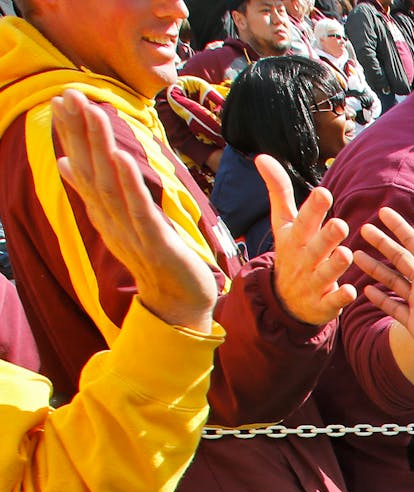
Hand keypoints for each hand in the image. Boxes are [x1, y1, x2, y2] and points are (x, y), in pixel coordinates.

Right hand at [52, 90, 218, 331]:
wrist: (176, 300)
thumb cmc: (150, 256)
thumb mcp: (118, 218)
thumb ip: (92, 190)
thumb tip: (63, 161)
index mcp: (103, 210)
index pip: (83, 164)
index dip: (72, 132)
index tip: (63, 98)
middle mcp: (110, 217)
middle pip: (91, 169)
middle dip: (80, 131)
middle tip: (69, 94)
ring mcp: (130, 230)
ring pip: (110, 185)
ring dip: (101, 148)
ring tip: (95, 115)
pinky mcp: (155, 242)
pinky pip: (140, 210)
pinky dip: (131, 185)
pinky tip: (123, 158)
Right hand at [257, 156, 356, 324]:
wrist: (284, 302)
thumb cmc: (291, 253)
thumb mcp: (283, 224)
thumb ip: (279, 191)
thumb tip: (261, 156)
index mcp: (295, 239)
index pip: (303, 221)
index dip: (313, 208)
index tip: (324, 192)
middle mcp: (303, 260)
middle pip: (315, 247)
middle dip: (326, 237)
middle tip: (340, 225)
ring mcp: (313, 283)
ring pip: (324, 274)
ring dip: (335, 265)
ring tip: (346, 254)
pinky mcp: (323, 305)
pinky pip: (332, 302)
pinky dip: (340, 297)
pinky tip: (350, 291)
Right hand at [353, 205, 413, 365]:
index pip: (412, 241)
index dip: (398, 227)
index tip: (382, 212)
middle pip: (398, 257)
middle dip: (381, 243)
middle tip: (363, 229)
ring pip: (391, 280)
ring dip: (374, 268)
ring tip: (355, 256)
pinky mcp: (413, 320)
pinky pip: (392, 306)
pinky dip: (379, 299)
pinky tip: (365, 290)